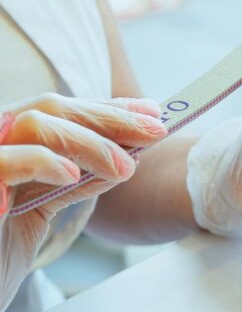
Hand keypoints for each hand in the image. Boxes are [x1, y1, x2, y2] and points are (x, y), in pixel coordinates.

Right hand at [0, 95, 167, 311]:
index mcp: (6, 140)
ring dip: (90, 141)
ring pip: (35, 123)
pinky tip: (73, 175)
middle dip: (111, 117)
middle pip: (51, 108)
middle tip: (156, 132)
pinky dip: (43, 162)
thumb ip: (76, 176)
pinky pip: (6, 162)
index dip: (109, 107)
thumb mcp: (44, 205)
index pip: (61, 109)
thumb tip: (130, 152)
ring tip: (125, 168)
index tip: (153, 113)